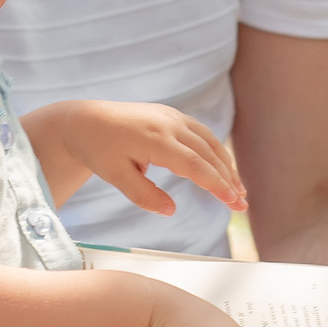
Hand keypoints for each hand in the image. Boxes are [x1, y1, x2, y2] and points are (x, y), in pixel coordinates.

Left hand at [40, 101, 245, 216]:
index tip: (232, 202)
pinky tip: (221, 169)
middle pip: (208, 153)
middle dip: (228, 179)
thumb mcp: (115, 176)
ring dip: (225, 165)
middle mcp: (169, 123)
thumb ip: (143, 195)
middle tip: (242, 205)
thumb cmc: (99, 149)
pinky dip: (215, 152)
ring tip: (237, 190)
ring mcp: (172, 116)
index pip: (194, 164)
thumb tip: (170, 211)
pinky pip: (201, 134)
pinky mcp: (172, 115)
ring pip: (209, 141)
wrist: (85, 120)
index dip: (216, 184)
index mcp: (155, 138)